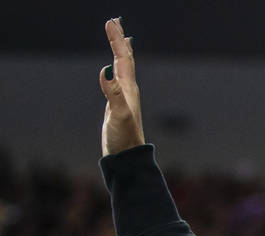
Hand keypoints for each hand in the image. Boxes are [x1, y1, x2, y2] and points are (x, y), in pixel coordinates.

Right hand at [99, 18, 144, 155]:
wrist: (127, 156)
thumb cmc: (124, 137)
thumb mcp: (118, 113)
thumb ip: (114, 93)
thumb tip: (106, 71)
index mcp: (128, 88)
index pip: (123, 58)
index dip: (117, 40)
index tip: (111, 22)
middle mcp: (128, 90)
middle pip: (125, 59)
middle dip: (119, 40)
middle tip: (116, 21)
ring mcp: (123, 97)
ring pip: (123, 68)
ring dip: (120, 51)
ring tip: (120, 39)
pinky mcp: (118, 104)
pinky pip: (118, 79)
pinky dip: (116, 68)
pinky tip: (114, 69)